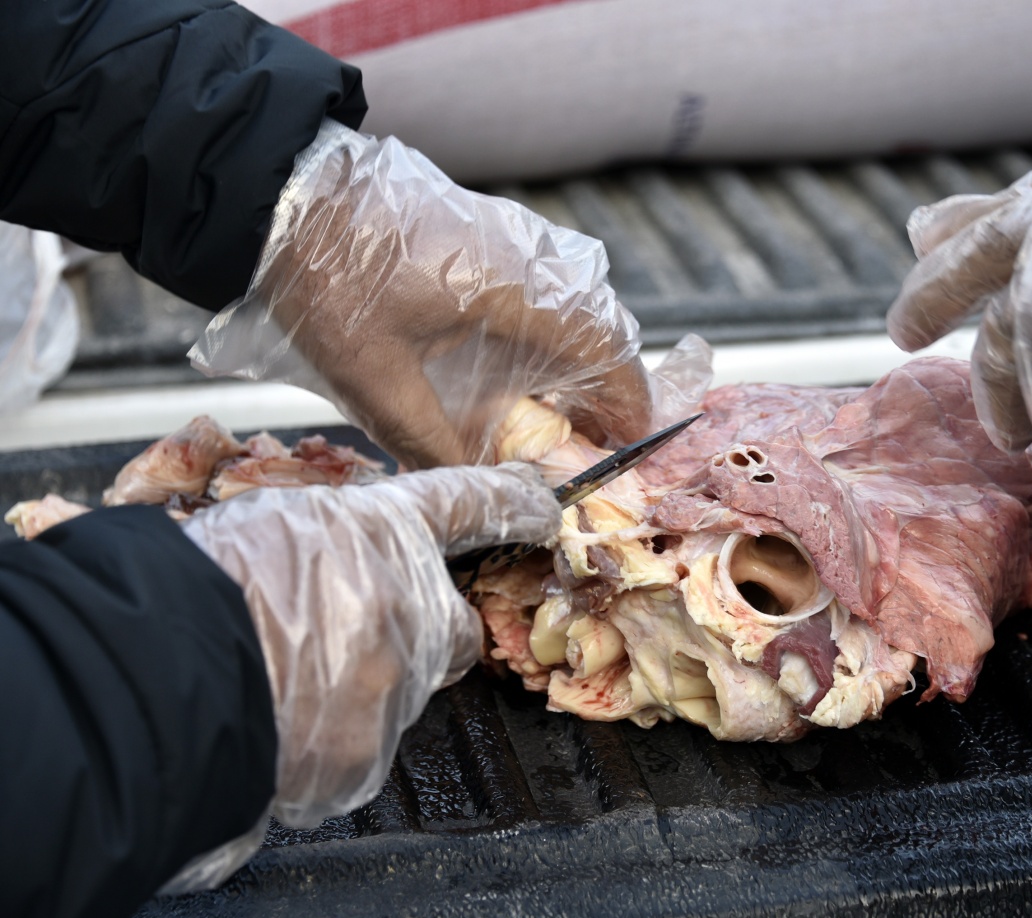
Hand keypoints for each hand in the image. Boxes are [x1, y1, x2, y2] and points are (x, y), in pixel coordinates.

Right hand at [180, 462, 560, 826]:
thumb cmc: (190, 586)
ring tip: (276, 683)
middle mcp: (410, 604)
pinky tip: (270, 726)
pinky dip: (321, 745)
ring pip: (398, 690)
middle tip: (347, 636)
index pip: (469, 505)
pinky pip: (355, 749)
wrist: (154, 678)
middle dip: (419, 633)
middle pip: (452, 625)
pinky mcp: (367, 755)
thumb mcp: (261, 523)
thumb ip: (320, 543)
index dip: (511, 504)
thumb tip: (323, 560)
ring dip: (356, 689)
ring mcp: (397, 685)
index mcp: (380, 532)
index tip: (541, 510)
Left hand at [192, 120, 653, 469]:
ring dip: (582, 360)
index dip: (628, 403)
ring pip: (579, 305)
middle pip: (605, 327)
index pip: (608, 348)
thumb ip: (432, 442)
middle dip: (610, 388)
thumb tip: (478, 491)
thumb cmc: (331, 282)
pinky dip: (553, 332)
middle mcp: (533, 258)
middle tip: (594, 441)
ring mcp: (515, 238)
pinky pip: (548, 287)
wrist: (285, 195)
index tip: (629, 447)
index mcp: (519, 292)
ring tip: (561, 414)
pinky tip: (522, 368)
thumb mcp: (376, 381)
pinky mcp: (491, 232)